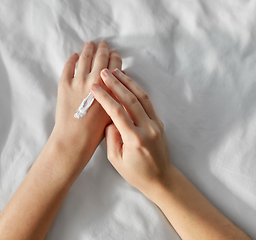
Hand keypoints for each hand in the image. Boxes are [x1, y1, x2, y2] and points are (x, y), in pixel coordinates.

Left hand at [51, 41, 122, 157]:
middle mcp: (94, 79)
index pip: (114, 64)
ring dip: (88, 49)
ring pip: (84, 58)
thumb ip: (116, 95)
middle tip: (103, 43)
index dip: (115, 57)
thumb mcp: (113, 112)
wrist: (74, 139)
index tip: (114, 53)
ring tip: (90, 44)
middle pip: (100, 57)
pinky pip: (68, 66)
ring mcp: (78, 80)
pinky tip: (75, 56)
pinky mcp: (64, 84)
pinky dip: (72, 59)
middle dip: (103, 48)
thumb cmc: (96, 131)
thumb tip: (116, 83)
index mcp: (109, 87)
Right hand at [90, 68, 172, 195]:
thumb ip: (111, 138)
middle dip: (116, 84)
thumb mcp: (116, 160)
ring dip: (128, 83)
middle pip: (131, 100)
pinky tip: (129, 83)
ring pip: (142, 97)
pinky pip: (148, 103)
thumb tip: (110, 119)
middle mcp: (148, 129)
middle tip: (104, 72)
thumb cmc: (136, 173)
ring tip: (116, 72)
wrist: (161, 179)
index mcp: (135, 139)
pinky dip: (137, 90)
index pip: (117, 112)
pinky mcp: (159, 123)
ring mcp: (156, 124)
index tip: (94, 88)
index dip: (105, 98)